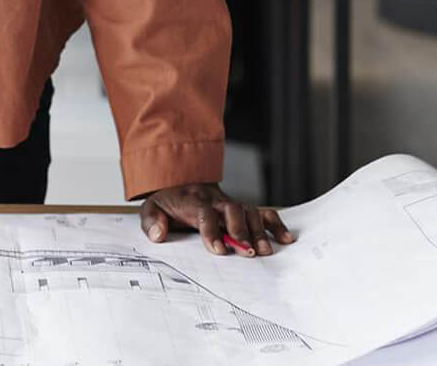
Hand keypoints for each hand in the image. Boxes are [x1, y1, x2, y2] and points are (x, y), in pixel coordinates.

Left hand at [136, 181, 293, 256]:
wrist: (179, 185)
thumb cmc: (168, 204)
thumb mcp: (151, 210)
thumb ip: (152, 222)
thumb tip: (158, 234)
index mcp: (191, 201)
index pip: (203, 212)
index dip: (211, 230)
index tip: (218, 250)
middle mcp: (214, 199)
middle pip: (231, 209)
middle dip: (240, 230)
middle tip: (246, 252)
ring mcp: (229, 203)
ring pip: (248, 210)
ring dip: (258, 231)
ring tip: (264, 251)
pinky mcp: (241, 208)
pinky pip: (261, 211)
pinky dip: (275, 223)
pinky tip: (285, 238)